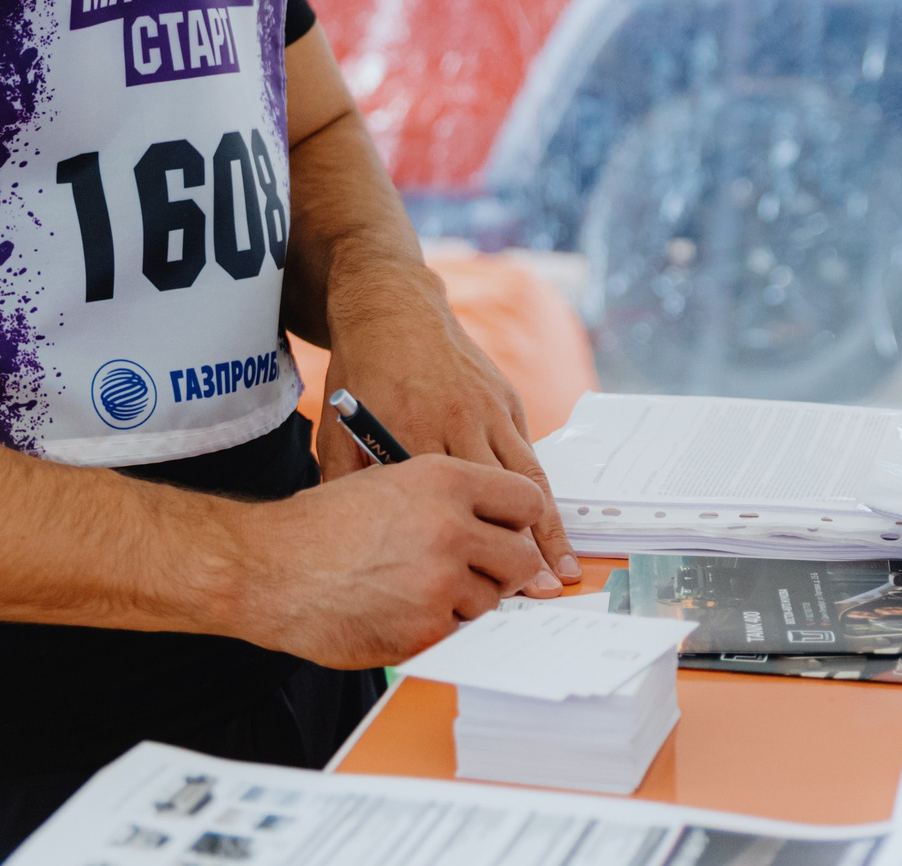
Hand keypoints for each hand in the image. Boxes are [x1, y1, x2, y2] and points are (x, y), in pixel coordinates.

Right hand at [229, 454, 553, 666]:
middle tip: (475, 572)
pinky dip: (437, 627)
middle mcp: (450, 527)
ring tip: (416, 589)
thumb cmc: (320, 526)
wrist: (268, 567)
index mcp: (444, 480)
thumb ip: (446, 499)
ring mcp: (440, 581)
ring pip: (491, 601)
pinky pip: (458, 632)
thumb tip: (492, 525)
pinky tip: (399, 611)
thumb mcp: (388, 481)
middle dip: (502, 569)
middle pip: (521, 558)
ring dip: (466, 602)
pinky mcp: (426, 628)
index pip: (524, 500)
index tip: (509, 535)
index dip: (517, 522)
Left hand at [315, 274, 577, 597]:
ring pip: (525, 477)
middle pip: (498, 496)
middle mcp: (456, 421)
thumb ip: (344, 480)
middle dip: (522, 548)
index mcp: (410, 432)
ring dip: (547, 526)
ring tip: (565, 568)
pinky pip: (529, 451)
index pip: (446, 505)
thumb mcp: (336, 427)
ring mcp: (488, 409)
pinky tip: (552, 522)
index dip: (468, 549)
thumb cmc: (359, 373)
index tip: (482, 588)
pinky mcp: (506, 398)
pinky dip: (542, 490)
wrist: (391, 307)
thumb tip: (349, 538)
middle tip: (540, 593)